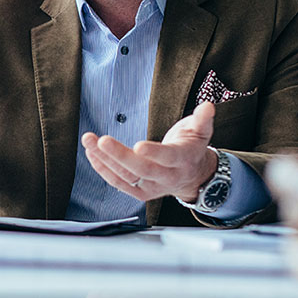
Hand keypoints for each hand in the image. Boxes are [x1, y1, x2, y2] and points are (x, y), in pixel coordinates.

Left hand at [82, 101, 217, 202]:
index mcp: (183, 160)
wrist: (193, 176)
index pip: (168, 158)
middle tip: (101, 140)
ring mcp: (152, 187)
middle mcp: (167, 177)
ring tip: (88, 140)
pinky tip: (91, 154)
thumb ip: (203, 118)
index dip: (154, 152)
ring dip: (104, 159)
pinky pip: (118, 183)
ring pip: (126, 176)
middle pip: (141, 169)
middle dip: (120, 156)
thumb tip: (208, 106)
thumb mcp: (201, 131)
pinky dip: (102, 169)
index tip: (137, 145)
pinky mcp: (140, 192)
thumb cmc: (192, 148)